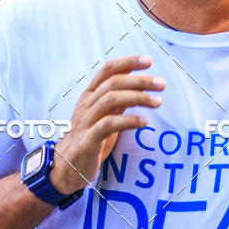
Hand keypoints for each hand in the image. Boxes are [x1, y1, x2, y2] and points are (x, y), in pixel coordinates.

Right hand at [50, 55, 163, 194]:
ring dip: (137, 97)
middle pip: (113, 82)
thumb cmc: (90, 138)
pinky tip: (144, 122)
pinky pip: (108, 124)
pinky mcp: (88, 139)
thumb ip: (118, 99)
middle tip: (161, 84)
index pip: (107, 70)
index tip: (148, 61)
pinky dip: (128, 120)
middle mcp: (86, 104)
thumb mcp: (105, 114)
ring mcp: (85, 121)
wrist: (67, 167)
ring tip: (157, 101)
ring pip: (111, 99)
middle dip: (139, 80)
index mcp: (90, 95)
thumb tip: (139, 83)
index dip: (127, 62)